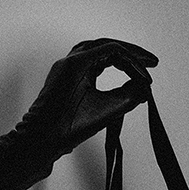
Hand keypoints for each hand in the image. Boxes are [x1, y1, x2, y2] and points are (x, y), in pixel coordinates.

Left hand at [23, 38, 158, 156]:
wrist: (38, 142)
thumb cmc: (64, 128)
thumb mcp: (102, 113)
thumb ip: (126, 98)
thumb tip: (144, 90)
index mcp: (77, 63)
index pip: (113, 50)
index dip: (135, 62)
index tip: (148, 77)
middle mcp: (69, 61)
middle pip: (106, 47)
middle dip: (130, 55)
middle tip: (150, 63)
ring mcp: (65, 69)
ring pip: (97, 54)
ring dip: (118, 58)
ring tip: (136, 66)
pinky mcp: (64, 80)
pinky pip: (89, 65)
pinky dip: (106, 66)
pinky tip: (116, 72)